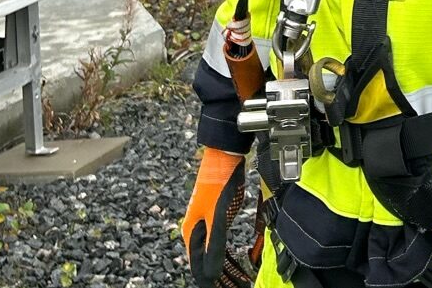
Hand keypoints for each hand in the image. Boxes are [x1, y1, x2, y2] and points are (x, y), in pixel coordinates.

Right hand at [181, 147, 244, 287]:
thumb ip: (214, 247)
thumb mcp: (217, 217)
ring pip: (214, 255)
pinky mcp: (217, 218)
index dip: (210, 282)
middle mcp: (196, 231)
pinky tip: (236, 262)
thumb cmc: (218, 182)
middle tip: (237, 286)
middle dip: (220, 278)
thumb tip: (210, 275)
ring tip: (240, 281)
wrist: (224, 156)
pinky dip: (228, 256)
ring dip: (226, 269)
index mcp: (192, 233)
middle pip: (206, 264)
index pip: (198, 268)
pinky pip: (220, 244)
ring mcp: (206, 225)